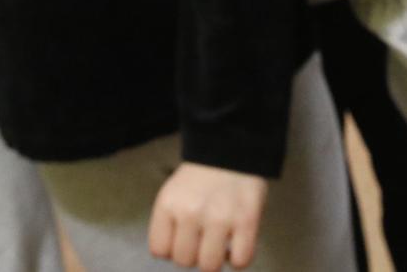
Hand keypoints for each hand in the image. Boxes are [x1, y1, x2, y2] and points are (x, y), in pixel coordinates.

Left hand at [148, 163, 268, 271]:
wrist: (233, 146)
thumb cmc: (202, 177)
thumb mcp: (174, 193)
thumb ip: (170, 223)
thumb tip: (176, 256)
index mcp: (168, 204)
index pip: (159, 250)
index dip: (173, 249)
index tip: (184, 238)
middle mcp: (190, 212)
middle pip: (184, 261)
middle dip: (195, 255)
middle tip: (204, 239)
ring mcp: (219, 217)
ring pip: (210, 266)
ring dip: (216, 260)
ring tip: (222, 244)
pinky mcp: (247, 220)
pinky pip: (240, 261)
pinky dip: (239, 259)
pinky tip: (238, 244)